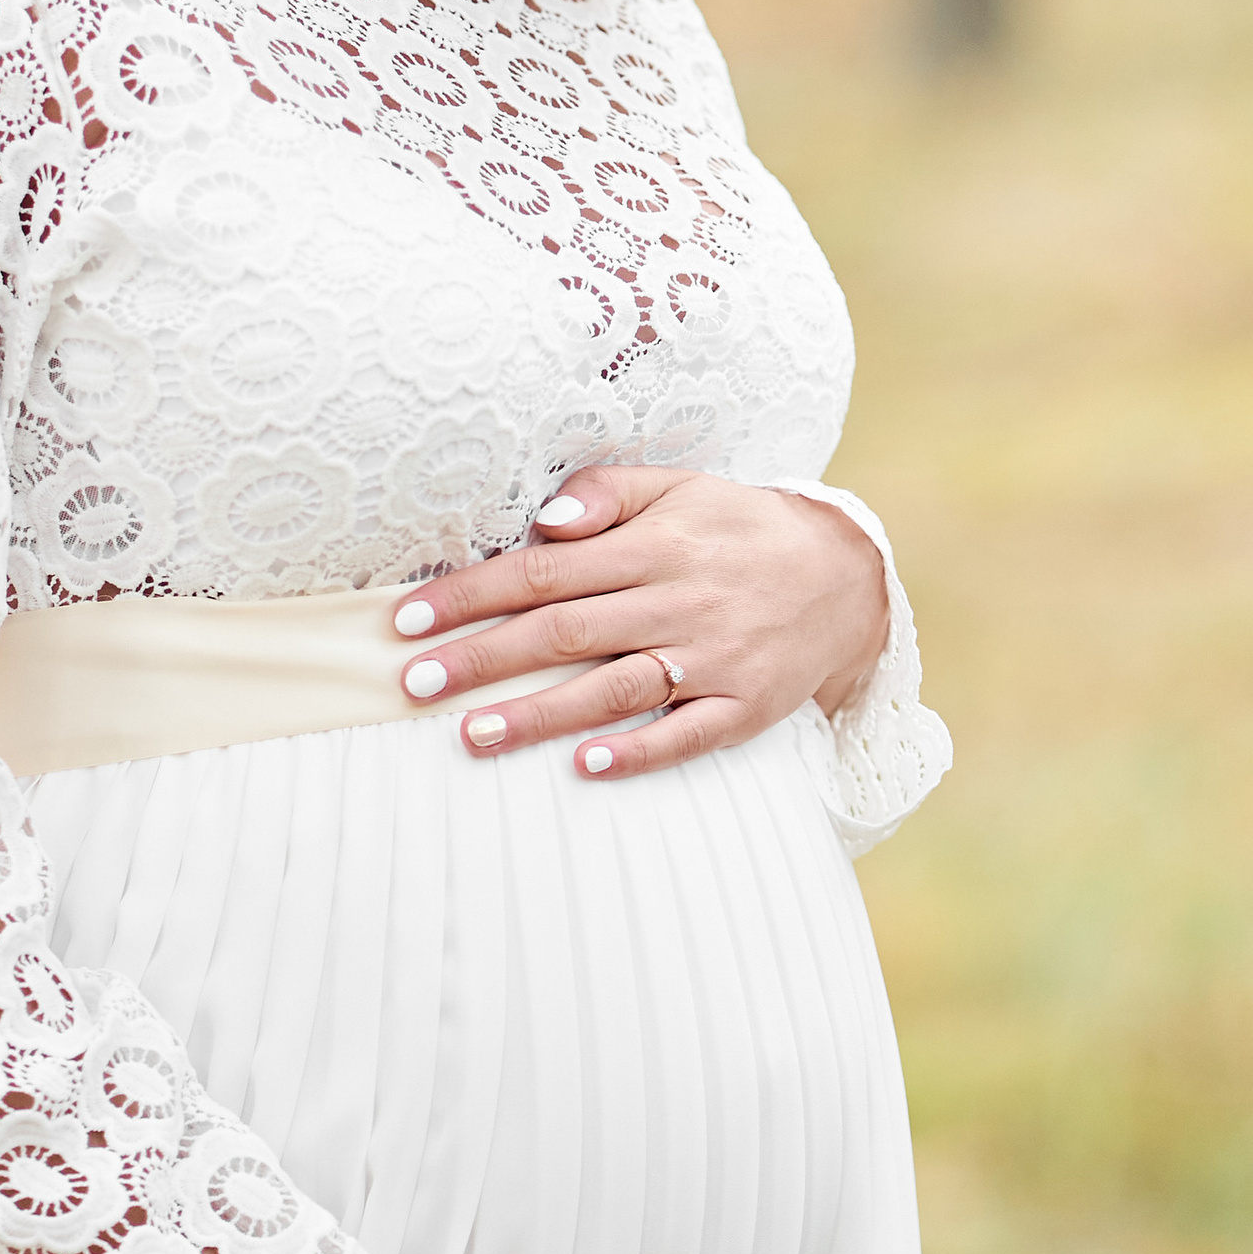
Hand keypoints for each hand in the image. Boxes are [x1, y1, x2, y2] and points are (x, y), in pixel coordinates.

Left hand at [386, 464, 888, 781]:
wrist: (844, 578)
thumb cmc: (736, 529)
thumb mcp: (680, 487)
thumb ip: (607, 494)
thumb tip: (541, 522)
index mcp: (655, 545)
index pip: (545, 570)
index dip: (473, 594)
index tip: (408, 619)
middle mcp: (679, 601)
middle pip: (565, 632)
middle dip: (483, 657)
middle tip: (414, 684)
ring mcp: (712, 658)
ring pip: (613, 689)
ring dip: (540, 714)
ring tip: (472, 734)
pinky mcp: (743, 707)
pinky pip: (686, 734)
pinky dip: (637, 751)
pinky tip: (586, 766)